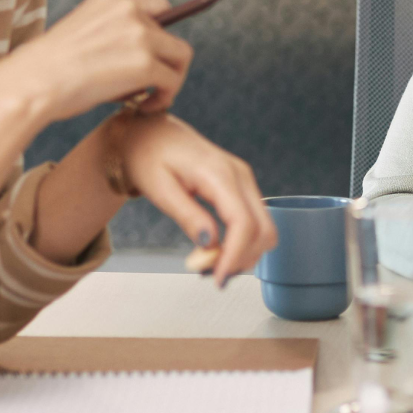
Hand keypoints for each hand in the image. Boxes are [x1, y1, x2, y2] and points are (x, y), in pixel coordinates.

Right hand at [0, 0, 192, 117]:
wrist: (30, 84)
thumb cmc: (48, 71)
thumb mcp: (82, 35)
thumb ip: (113, 37)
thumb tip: (144, 61)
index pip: (158, 7)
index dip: (160, 34)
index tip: (154, 57)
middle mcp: (129, 9)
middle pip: (171, 33)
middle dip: (165, 60)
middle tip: (151, 85)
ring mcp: (139, 35)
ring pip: (180, 56)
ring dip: (170, 80)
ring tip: (149, 99)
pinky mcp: (145, 63)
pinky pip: (172, 80)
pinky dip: (164, 97)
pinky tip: (143, 109)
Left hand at [108, 112, 274, 284]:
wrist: (148, 133)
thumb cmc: (148, 156)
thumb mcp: (159, 188)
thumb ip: (187, 216)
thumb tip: (210, 244)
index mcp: (218, 174)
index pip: (243, 224)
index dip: (235, 257)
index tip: (217, 279)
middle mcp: (240, 175)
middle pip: (263, 230)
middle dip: (243, 259)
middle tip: (211, 275)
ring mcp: (244, 180)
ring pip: (264, 229)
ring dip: (244, 254)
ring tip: (210, 264)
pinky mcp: (241, 187)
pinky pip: (254, 222)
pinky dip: (242, 243)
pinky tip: (217, 250)